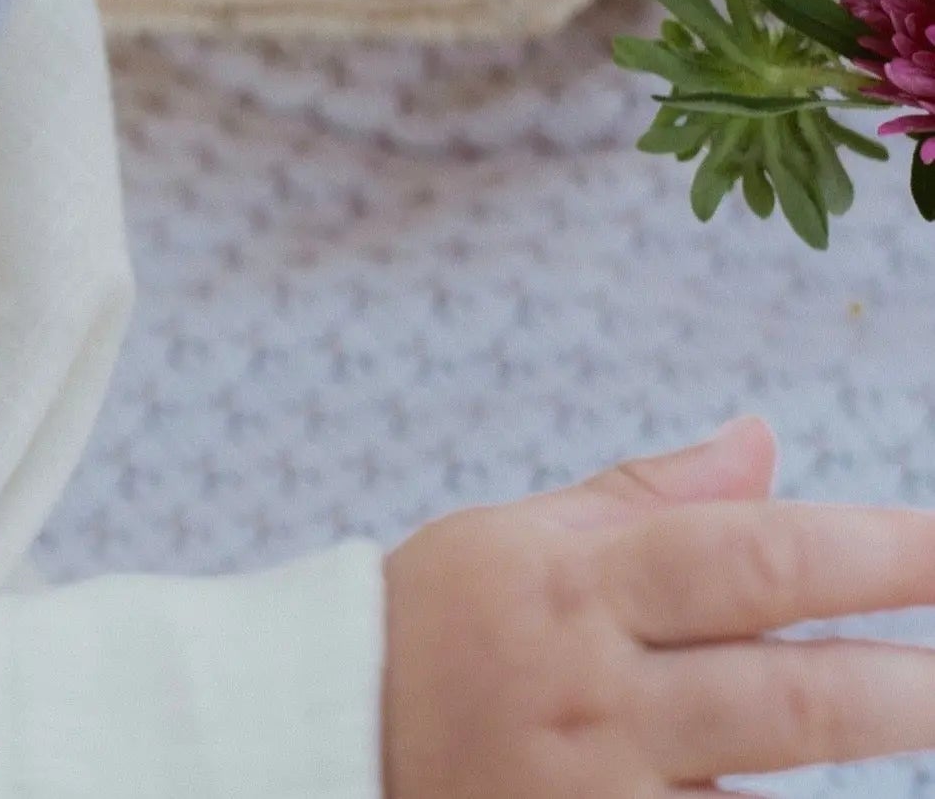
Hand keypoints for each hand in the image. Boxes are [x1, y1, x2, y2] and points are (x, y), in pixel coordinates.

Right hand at [385, 418, 934, 794]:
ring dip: (861, 753)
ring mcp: (596, 793)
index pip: (744, 559)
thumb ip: (647, 497)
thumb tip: (764, 438)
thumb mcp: (517, 534)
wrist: (327, 735)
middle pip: (781, 694)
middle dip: (903, 683)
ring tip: (933, 710)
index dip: (866, 551)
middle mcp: (593, 692)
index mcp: (572, 585)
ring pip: (767, 794)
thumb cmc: (435, 623)